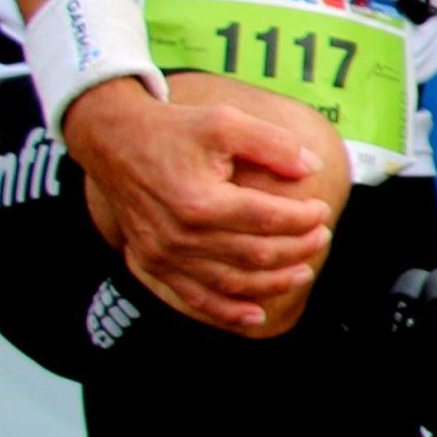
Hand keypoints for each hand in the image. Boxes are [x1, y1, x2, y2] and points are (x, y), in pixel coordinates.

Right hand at [62, 81, 332, 335]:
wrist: (114, 142)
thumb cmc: (173, 130)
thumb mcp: (225, 121)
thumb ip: (272, 143)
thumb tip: (312, 166)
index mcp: (200, 201)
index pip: (268, 219)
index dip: (303, 218)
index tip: (322, 209)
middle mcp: (180, 235)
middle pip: (256, 255)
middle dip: (298, 249)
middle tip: (322, 237)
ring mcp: (165, 255)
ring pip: (233, 283)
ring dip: (274, 282)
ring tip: (304, 271)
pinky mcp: (153, 264)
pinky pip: (196, 298)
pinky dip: (229, 312)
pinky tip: (257, 315)